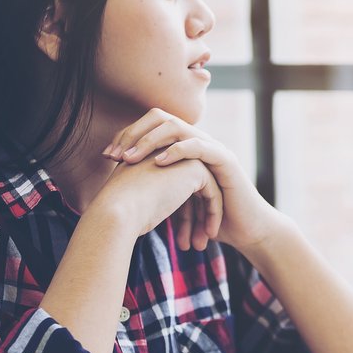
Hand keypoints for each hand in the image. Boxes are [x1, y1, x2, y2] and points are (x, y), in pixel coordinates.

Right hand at [92, 153, 222, 244]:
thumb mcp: (135, 200)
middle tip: (195, 244)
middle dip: (194, 219)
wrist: (119, 210)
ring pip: (204, 191)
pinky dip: (214, 213)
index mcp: (152, 159)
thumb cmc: (120, 212)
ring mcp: (183, 157)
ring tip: (200, 245)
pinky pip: (213, 192)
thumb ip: (150, 198)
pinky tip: (210, 234)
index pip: (175, 188)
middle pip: (191, 190)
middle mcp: (169, 154)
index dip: (180, 216)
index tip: (181, 239)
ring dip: (205, 219)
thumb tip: (158, 213)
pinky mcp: (195, 168)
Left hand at [102, 108, 278, 250]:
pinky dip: (178, 150)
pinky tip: (159, 162)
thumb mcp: (174, 202)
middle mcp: (198, 142)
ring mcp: (213, 148)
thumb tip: (117, 190)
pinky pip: (200, 146)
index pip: (152, 127)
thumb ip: (155, 188)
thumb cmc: (210, 221)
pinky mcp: (225, 160)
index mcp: (185, 148)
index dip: (128, 137)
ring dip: (150, 140)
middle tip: (114, 156)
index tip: (107, 157)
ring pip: (178, 128)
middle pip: (161, 119)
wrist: (244, 233)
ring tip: (131, 158)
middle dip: (134, 135)